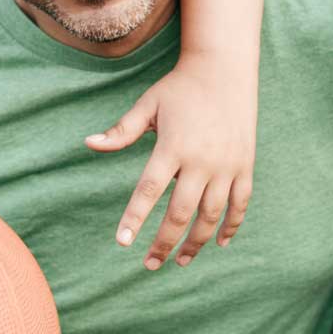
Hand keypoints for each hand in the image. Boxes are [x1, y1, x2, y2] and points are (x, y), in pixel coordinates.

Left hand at [86, 52, 255, 269]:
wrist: (225, 69)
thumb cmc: (180, 88)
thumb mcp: (148, 105)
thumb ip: (121, 131)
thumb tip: (88, 143)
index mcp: (172, 147)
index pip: (149, 191)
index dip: (135, 219)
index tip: (123, 243)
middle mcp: (201, 160)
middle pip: (180, 213)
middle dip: (164, 243)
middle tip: (150, 265)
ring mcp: (227, 165)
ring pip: (211, 216)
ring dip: (196, 243)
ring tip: (182, 261)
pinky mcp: (245, 165)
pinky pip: (240, 204)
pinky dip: (231, 226)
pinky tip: (219, 243)